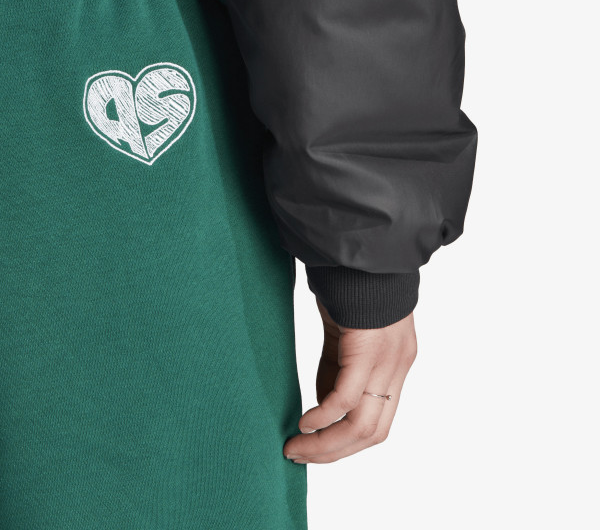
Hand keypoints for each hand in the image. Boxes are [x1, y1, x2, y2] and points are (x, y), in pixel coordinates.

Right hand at [283, 297, 417, 463]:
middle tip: (299, 455)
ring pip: (363, 425)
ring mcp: (388, 361)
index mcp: (394, 366)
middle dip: (333, 453)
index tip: (314, 449)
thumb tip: (325, 407)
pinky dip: (323, 418)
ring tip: (296, 447)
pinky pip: (345, 398)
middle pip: (373, 433)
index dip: (346, 444)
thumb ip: (337, 370)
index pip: (378, 423)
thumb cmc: (352, 289)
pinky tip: (304, 422)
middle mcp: (397, 368)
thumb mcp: (346, 337)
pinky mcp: (368, 348)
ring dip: (326, 445)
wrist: (362, 251)